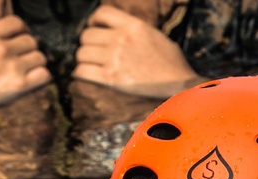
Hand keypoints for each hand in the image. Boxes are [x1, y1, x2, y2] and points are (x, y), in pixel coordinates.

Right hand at [0, 10, 50, 116]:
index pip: (17, 22)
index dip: (21, 29)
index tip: (19, 36)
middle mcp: (2, 50)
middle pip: (31, 40)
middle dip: (28, 47)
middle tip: (24, 55)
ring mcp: (12, 68)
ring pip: (40, 57)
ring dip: (36, 63)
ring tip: (29, 67)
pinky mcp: (19, 87)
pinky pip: (44, 75)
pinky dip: (42, 77)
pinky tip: (34, 79)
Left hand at [73, 5, 204, 97]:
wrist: (178, 85)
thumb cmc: (172, 64)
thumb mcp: (155, 35)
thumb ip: (135, 31)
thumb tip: (121, 31)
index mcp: (134, 25)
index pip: (102, 13)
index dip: (94, 20)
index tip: (94, 27)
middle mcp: (121, 38)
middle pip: (87, 35)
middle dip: (88, 43)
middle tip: (92, 51)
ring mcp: (114, 58)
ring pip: (82, 53)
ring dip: (83, 59)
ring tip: (89, 64)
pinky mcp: (110, 78)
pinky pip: (82, 71)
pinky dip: (80, 73)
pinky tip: (85, 74)